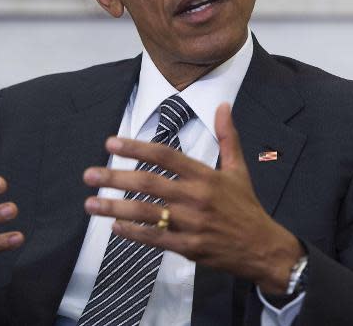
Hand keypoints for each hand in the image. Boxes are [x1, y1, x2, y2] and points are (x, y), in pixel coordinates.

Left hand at [83, 103, 302, 293]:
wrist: (263, 247)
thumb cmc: (246, 206)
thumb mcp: (239, 169)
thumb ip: (228, 136)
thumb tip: (223, 105)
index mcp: (206, 175)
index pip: (165, 156)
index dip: (136, 148)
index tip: (111, 143)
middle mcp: (196, 197)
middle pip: (149, 184)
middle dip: (115, 178)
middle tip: (89, 174)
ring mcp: (191, 224)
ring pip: (146, 213)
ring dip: (115, 207)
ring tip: (90, 203)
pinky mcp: (188, 247)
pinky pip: (155, 239)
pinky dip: (133, 232)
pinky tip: (115, 225)